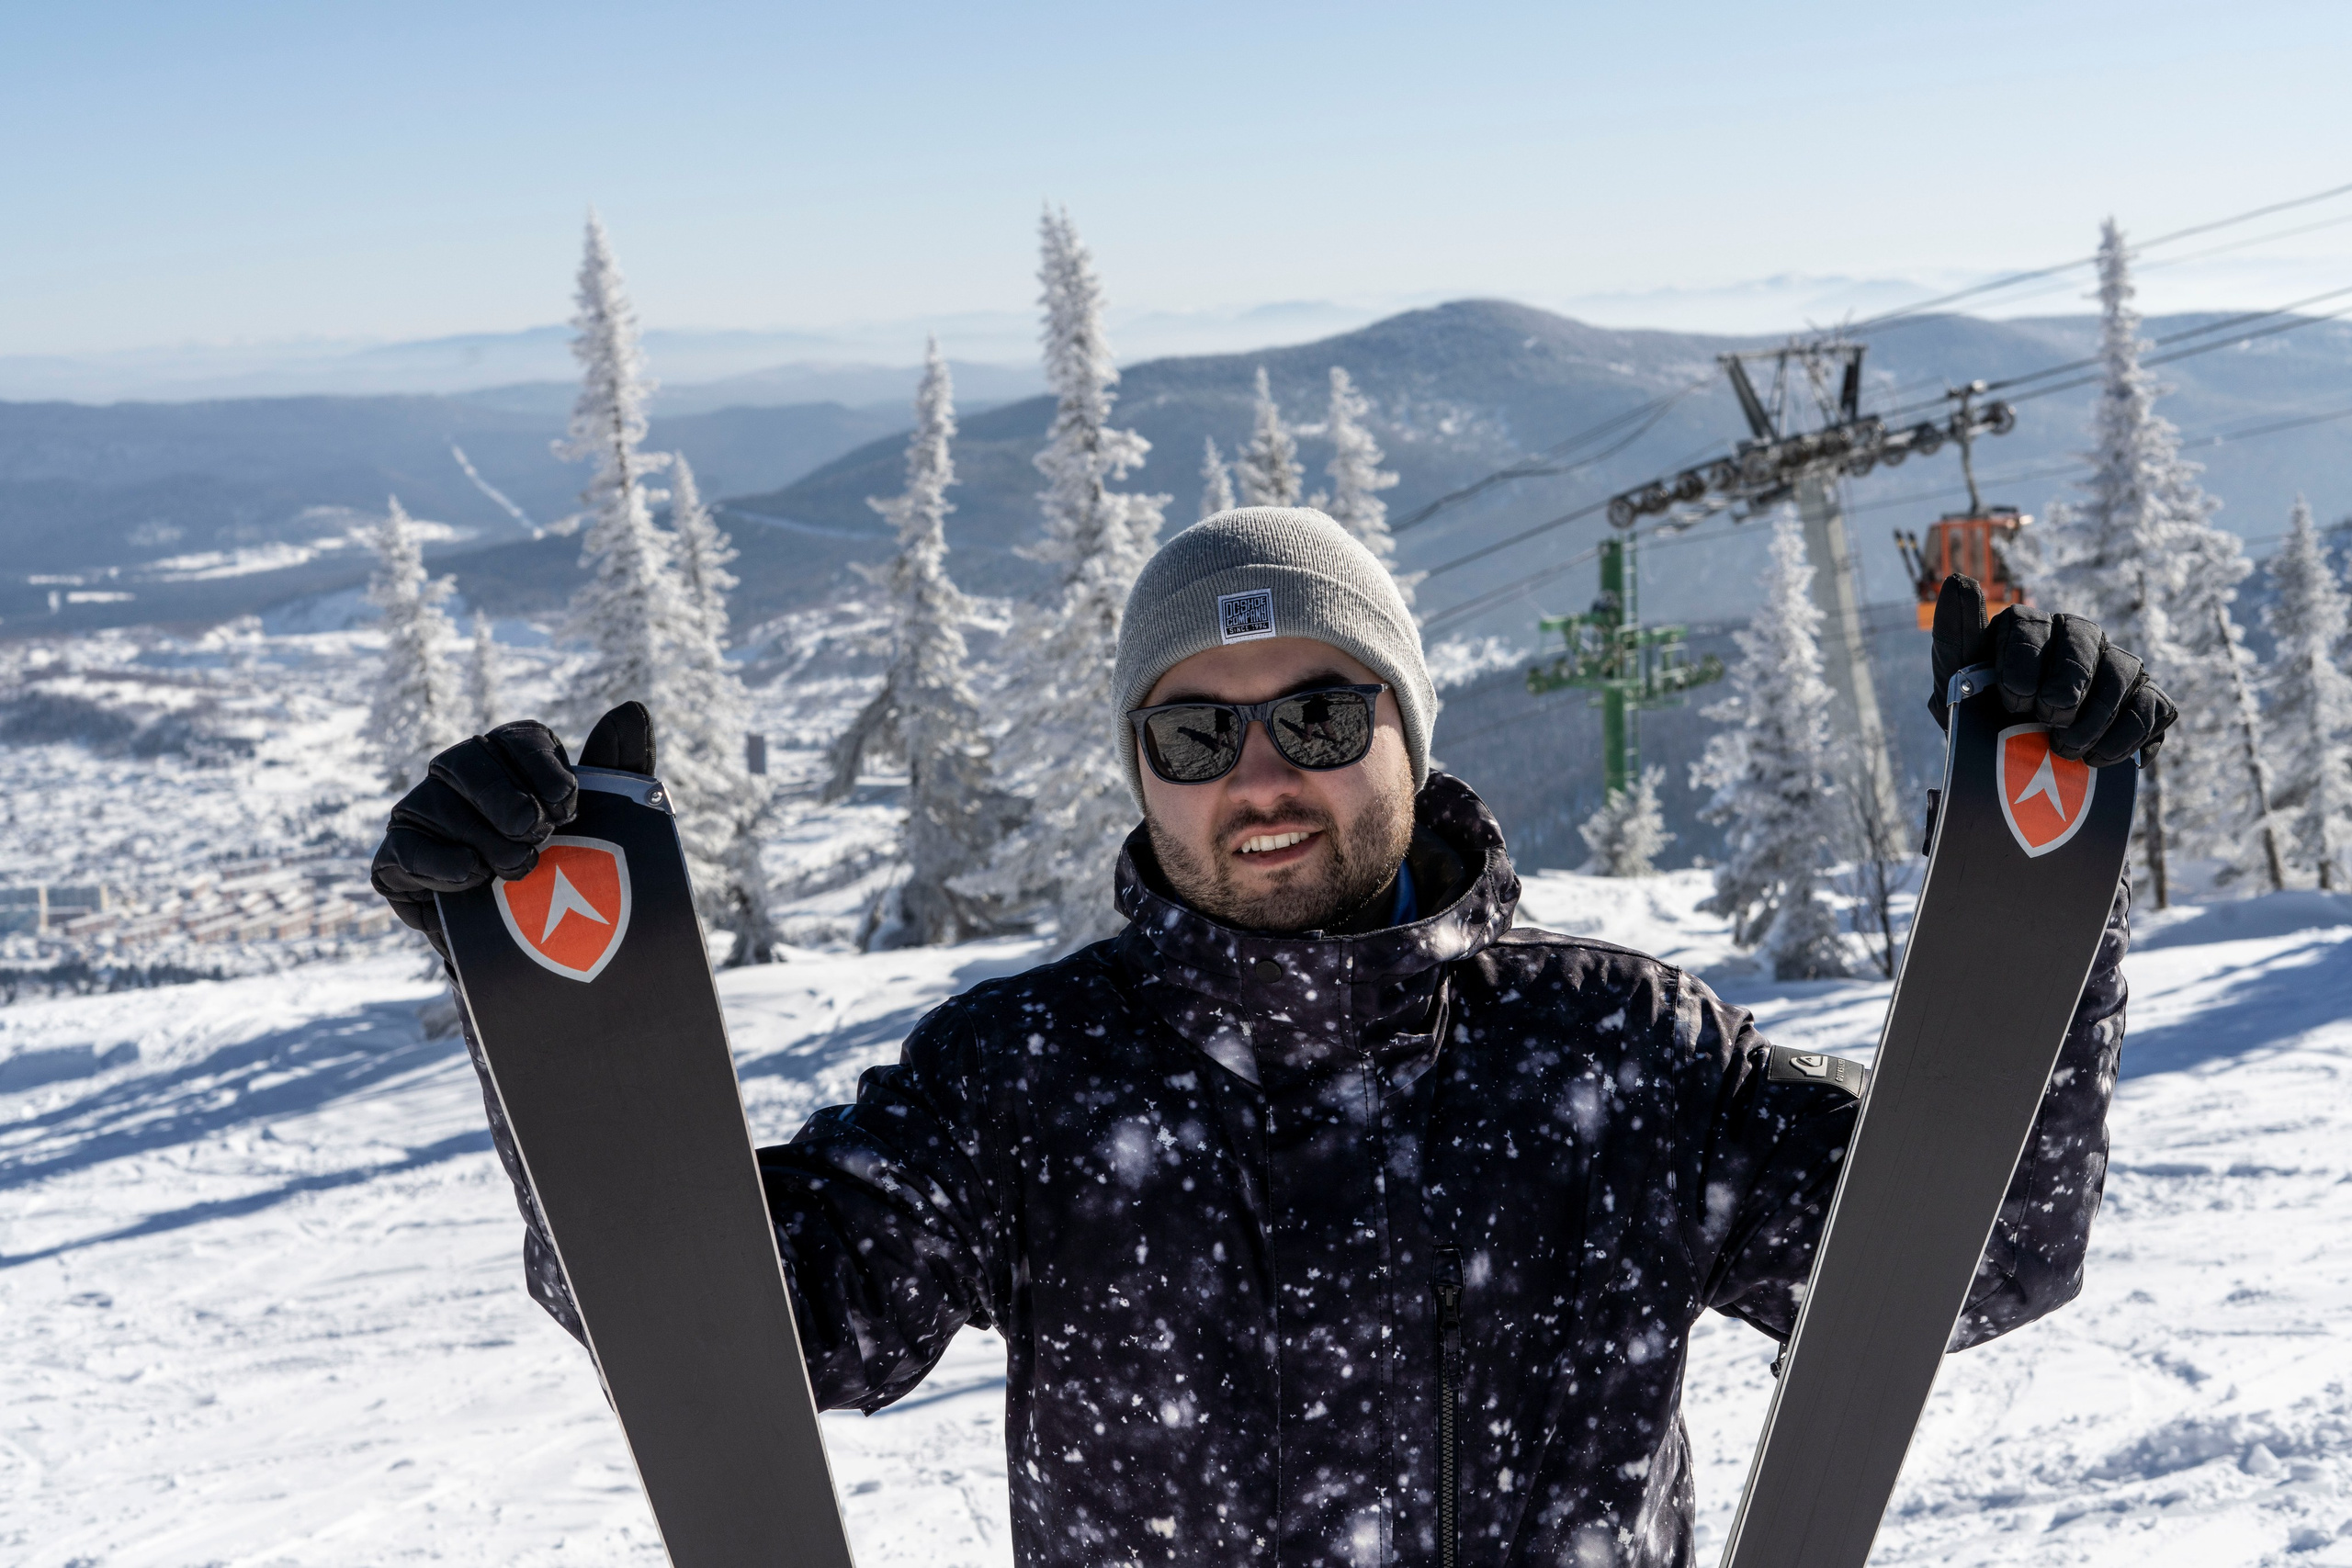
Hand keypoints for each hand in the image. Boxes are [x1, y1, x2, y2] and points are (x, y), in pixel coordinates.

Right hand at [369, 703, 656, 954]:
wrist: (534, 939)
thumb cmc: (569, 862)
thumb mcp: (607, 817)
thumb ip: (620, 764)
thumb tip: (632, 709)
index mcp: (507, 756)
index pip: (518, 738)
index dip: (542, 767)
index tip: (567, 805)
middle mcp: (458, 775)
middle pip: (467, 759)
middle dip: (503, 795)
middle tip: (537, 832)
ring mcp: (422, 814)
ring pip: (437, 804)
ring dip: (482, 835)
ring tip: (518, 868)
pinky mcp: (397, 860)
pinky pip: (404, 851)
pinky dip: (437, 861)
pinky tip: (472, 873)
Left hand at [1928, 576, 2175, 766]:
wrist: (2008, 764)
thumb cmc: (1981, 711)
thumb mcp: (1956, 677)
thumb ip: (1956, 632)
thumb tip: (1959, 581)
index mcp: (2029, 626)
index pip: (2031, 626)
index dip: (2023, 665)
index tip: (2012, 700)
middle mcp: (2077, 636)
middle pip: (2085, 639)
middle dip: (2066, 686)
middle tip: (2047, 721)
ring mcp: (2115, 666)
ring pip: (2123, 672)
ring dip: (2096, 716)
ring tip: (2068, 751)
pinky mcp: (2144, 701)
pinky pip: (2153, 708)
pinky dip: (2128, 735)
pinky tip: (2099, 758)